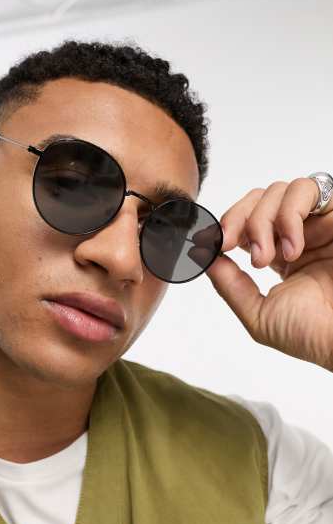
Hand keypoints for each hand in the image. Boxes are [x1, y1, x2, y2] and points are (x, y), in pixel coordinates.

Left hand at [203, 177, 332, 371]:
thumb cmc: (314, 335)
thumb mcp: (258, 314)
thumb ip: (229, 284)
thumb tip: (202, 256)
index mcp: (282, 255)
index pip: (246, 222)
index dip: (225, 227)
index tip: (210, 244)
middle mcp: (302, 234)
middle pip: (258, 199)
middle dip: (237, 219)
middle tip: (230, 245)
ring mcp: (321, 222)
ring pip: (279, 190)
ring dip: (261, 221)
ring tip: (266, 259)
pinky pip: (306, 188)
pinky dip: (288, 215)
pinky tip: (292, 250)